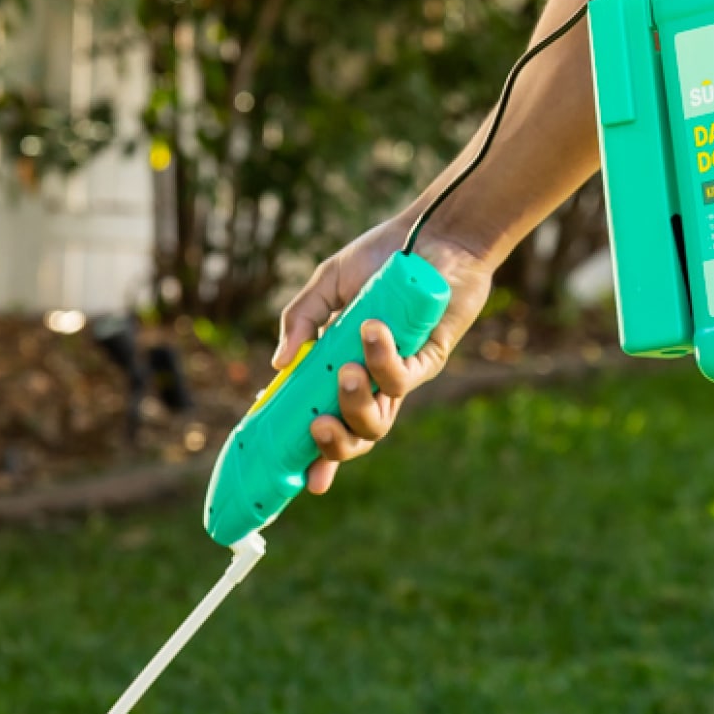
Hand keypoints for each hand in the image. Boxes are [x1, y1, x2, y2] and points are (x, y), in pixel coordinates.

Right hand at [270, 217, 492, 493]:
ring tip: (346, 372)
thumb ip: (301, 321)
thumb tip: (277, 366)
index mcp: (343, 369)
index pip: (326, 421)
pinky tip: (373, 328)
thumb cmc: (382, 258)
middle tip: (317, 427)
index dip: (313, 456)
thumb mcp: (329, 284)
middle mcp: (373, 381)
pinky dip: (383, 359)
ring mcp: (402, 374)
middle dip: (335, 447)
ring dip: (356, 404)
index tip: (297, 479)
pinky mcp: (429, 359)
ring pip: (380, 420)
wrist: (435, 234)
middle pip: (357, 438)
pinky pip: (403, 377)